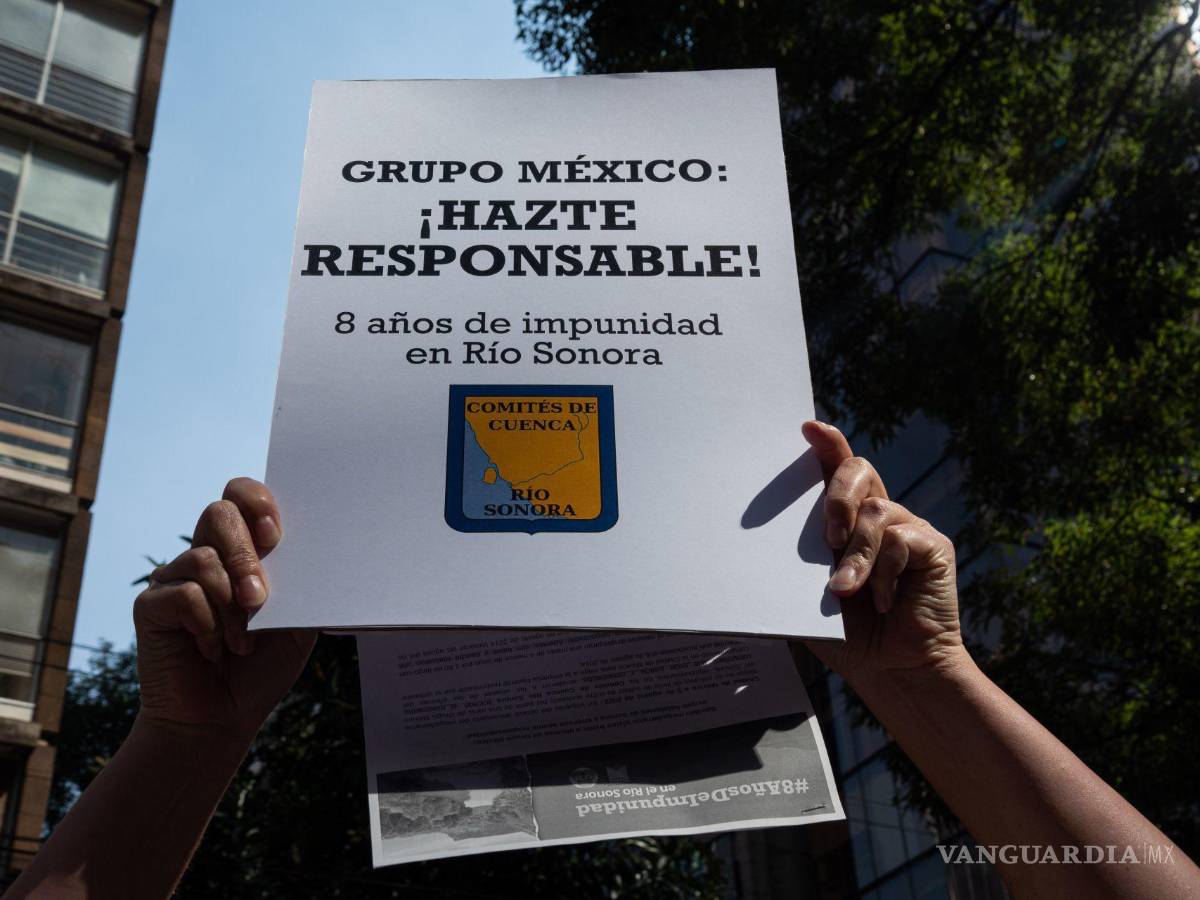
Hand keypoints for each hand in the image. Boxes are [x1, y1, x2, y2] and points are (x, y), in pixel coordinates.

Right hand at [133, 478, 315, 738]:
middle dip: (245, 554)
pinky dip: (208, 626)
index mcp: (242, 550)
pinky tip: (213, 650)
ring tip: (242, 642)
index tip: (275, 534)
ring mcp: (173, 578)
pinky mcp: (151, 605)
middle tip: (259, 598)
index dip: (257, 500)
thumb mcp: (299, 623)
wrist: (222, 718)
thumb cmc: (262, 666)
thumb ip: (304, 585)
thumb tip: (321, 553)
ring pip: (203, 557)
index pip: (240, 496)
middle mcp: (205, 555)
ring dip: (231, 606)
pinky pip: (184, 594)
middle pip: (219, 513)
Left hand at [800, 421, 966, 689]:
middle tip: (825, 537)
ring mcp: (909, 529)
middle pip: (858, 472)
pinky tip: (881, 601)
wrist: (893, 671)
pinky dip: (883, 572)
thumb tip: (742, 548)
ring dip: (855, 554)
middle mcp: (880, 516)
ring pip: (878, 511)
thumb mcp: (804, 596)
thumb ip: (788, 565)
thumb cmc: (847, 637)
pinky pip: (902, 540)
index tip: (807, 428)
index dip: (827, 445)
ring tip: (843, 590)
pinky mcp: (933, 547)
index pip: (836, 470)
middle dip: (836, 497)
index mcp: (846, 522)